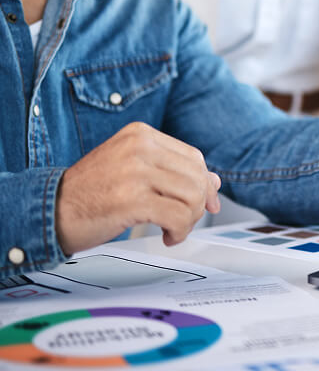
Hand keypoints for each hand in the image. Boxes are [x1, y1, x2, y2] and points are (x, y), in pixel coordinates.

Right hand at [55, 122, 220, 254]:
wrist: (51, 211)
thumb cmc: (91, 192)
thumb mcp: (134, 171)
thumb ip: (172, 171)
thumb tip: (215, 181)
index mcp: (141, 135)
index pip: (193, 157)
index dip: (204, 184)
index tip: (204, 203)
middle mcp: (139, 147)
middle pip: (197, 177)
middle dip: (198, 205)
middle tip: (183, 220)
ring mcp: (135, 172)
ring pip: (193, 196)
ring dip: (189, 220)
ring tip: (173, 227)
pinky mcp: (132, 199)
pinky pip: (178, 216)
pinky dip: (180, 231)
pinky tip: (167, 236)